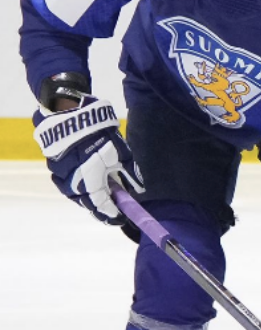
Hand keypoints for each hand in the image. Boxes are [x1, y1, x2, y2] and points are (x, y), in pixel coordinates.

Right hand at [33, 95, 142, 226]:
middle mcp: (71, 182)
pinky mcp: (53, 166)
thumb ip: (129, 174)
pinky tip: (87, 179)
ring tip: (102, 193)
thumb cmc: (99, 132)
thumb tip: (138, 190)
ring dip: (88, 195)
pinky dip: (78, 184)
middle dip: (100, 206)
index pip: (102, 206)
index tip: (121, 219)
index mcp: (90, 180)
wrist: (68, 111)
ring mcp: (59, 174)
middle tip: (113, 207)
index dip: (112, 214)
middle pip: (87, 202)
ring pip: (75, 193)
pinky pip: (67, 182)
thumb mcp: (121, 152)